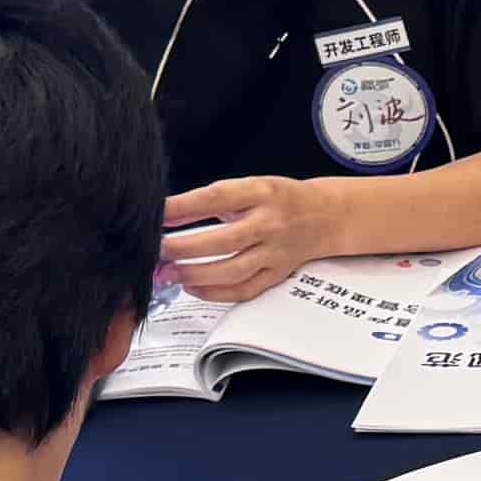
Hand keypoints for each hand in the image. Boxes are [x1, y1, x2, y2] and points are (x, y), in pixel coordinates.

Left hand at [159, 176, 338, 302]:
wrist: (324, 216)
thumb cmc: (280, 199)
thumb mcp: (248, 187)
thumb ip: (212, 201)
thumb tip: (168, 216)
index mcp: (261, 193)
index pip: (216, 198)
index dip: (182, 208)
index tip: (156, 215)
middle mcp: (270, 223)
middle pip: (223, 241)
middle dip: (182, 249)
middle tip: (157, 251)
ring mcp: (276, 252)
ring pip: (232, 271)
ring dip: (194, 275)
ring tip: (168, 274)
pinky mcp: (277, 273)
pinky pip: (244, 290)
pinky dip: (215, 293)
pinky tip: (194, 288)